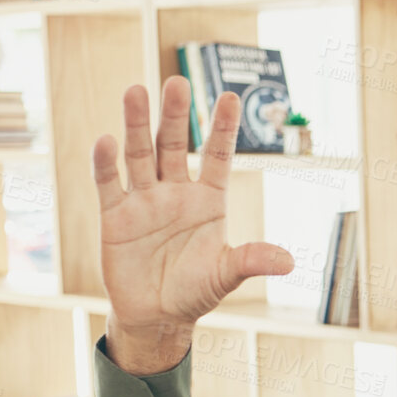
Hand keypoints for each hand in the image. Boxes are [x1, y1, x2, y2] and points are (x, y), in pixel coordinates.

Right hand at [92, 77, 292, 359]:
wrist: (156, 315)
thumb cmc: (195, 290)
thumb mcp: (226, 275)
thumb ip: (252, 261)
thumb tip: (291, 262)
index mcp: (208, 200)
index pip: (217, 156)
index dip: (222, 128)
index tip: (229, 96)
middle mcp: (175, 192)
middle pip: (173, 145)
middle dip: (174, 115)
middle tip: (177, 81)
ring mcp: (144, 200)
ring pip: (139, 154)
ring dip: (137, 124)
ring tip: (136, 91)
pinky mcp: (115, 216)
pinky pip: (109, 184)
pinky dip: (106, 164)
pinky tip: (106, 140)